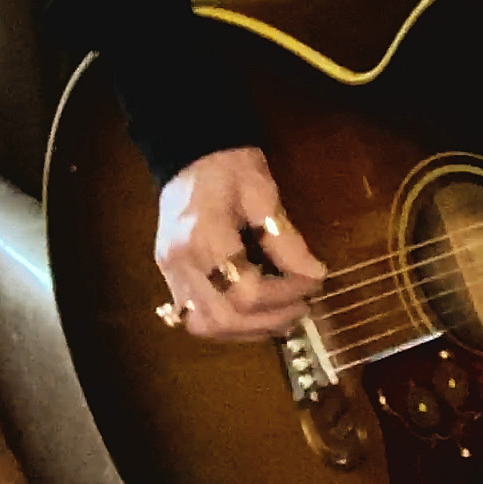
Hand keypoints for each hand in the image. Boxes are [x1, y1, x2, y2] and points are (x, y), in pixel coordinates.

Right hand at [151, 146, 327, 341]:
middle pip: (224, 318)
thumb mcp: (263, 194)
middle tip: (301, 309)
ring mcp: (169, 272)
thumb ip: (286, 238)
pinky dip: (227, 324)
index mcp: (204, 237)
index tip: (314, 282)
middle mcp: (180, 263)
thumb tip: (315, 274)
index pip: (247, 290)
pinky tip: (252, 314)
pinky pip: (194, 317)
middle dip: (268, 321)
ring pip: (204, 326)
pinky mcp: (167, 276)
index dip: (285, 295)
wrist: (190, 153)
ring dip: (246, 330)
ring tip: (280, 316)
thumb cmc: (230, 166)